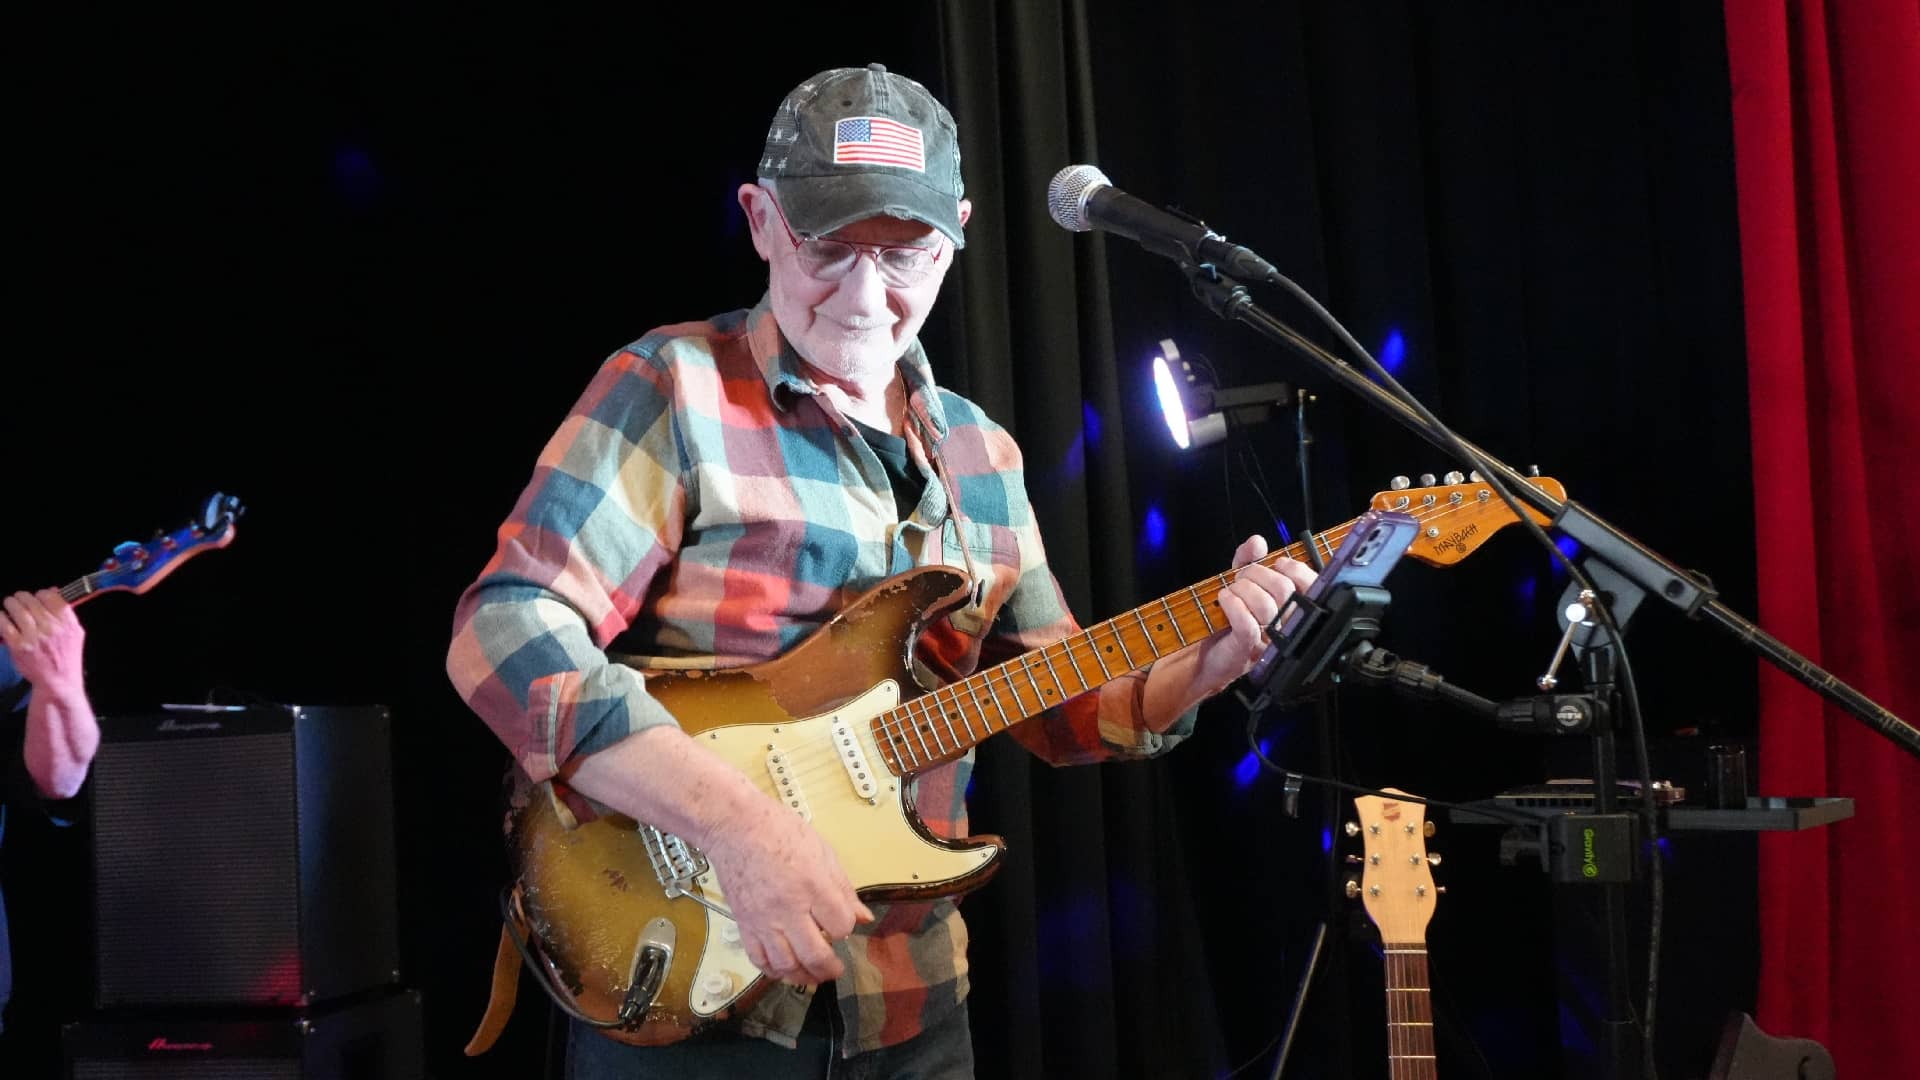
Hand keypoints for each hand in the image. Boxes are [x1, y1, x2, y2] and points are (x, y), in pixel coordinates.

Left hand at [1, 589, 86, 693]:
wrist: (58, 681)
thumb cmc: (66, 657)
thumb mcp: (75, 633)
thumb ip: (65, 612)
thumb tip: (53, 591)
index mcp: (67, 623)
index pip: (51, 596)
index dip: (41, 594)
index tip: (37, 597)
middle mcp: (51, 628)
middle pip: (31, 600)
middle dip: (22, 597)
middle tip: (19, 600)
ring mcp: (34, 637)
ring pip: (16, 608)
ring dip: (10, 603)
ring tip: (9, 605)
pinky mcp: (18, 646)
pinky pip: (4, 623)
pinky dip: (1, 617)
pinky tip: (2, 617)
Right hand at [701, 797, 874, 986]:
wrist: (733, 826)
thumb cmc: (779, 830)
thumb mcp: (822, 851)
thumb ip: (843, 888)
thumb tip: (863, 916)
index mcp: (812, 885)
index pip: (840, 925)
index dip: (846, 928)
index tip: (842, 923)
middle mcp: (788, 907)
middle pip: (815, 954)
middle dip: (830, 968)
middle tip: (836, 969)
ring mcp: (763, 919)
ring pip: (786, 964)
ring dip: (804, 976)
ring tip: (814, 976)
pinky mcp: (744, 924)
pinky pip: (759, 959)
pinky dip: (774, 971)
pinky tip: (785, 969)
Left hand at [1192, 536, 1316, 695]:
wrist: (1210, 654)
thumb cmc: (1230, 619)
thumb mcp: (1240, 582)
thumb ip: (1249, 559)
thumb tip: (1257, 542)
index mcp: (1292, 609)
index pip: (1311, 585)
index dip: (1294, 569)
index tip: (1276, 564)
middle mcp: (1285, 626)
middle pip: (1283, 589)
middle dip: (1257, 574)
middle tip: (1241, 578)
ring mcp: (1268, 639)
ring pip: (1265, 605)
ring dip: (1242, 589)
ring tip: (1231, 591)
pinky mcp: (1247, 648)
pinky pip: (1247, 622)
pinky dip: (1232, 604)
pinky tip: (1224, 599)